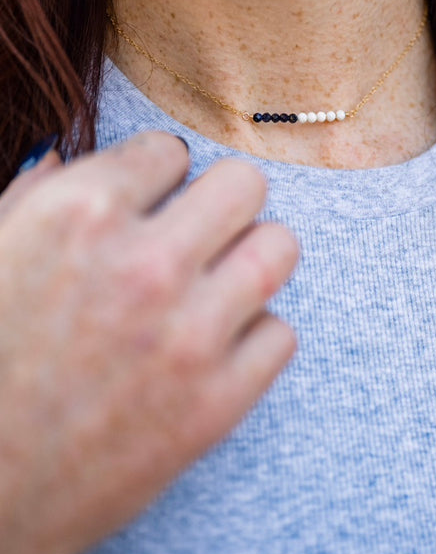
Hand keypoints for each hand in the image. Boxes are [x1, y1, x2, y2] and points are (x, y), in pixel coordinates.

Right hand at [0, 133, 297, 553]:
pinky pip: (282, 333)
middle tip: (199, 235)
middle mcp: (144, 263)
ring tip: (220, 284)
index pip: (170, 149)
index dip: (157, 176)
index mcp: (78, 213)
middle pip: (245, 184)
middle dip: (220, 203)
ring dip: (253, 257)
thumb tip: (68, 156)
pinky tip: (215, 350)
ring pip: (280, 248)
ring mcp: (189, 336)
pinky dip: (254, 336)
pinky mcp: (219, 403)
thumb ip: (35, 197)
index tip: (150, 205)